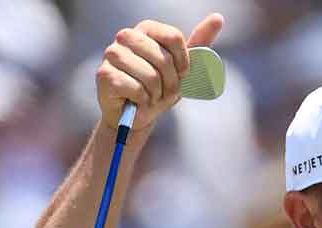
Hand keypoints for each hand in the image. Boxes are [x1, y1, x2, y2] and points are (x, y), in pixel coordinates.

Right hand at [95, 13, 223, 131]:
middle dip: (170, 82)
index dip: (183, 62)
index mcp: (146, 29)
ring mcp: (112, 54)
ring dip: (156, 94)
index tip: (181, 75)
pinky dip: (142, 101)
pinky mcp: (104, 74)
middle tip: (165, 92)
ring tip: (151, 97)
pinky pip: (134, 88)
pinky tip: (137, 101)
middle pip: (163, 58)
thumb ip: (200, 42)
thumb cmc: (160, 87)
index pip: (174, 38)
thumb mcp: (184, 67)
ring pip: (149, 75)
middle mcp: (126, 36)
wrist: (138, 115)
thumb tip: (218, 18)